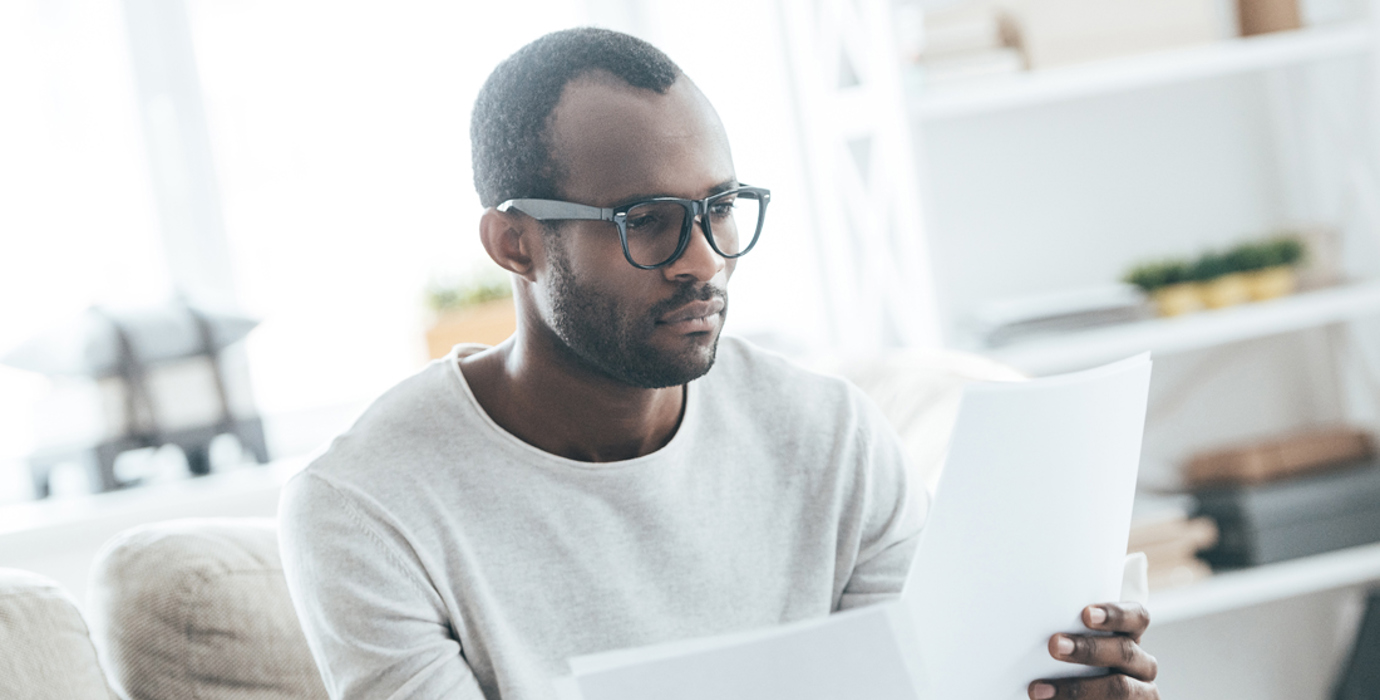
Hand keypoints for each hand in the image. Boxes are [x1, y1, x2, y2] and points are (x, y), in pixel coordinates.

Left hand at [1027, 602, 1158, 698]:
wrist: (1075, 698)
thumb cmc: (1067, 668)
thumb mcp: (1071, 645)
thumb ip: (1065, 632)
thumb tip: (1025, 614)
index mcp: (1130, 637)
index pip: (1137, 618)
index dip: (1115, 615)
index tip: (1086, 614)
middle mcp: (1142, 664)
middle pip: (1125, 651)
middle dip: (1089, 649)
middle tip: (1054, 646)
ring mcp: (1141, 693)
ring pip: (1120, 688)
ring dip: (1078, 689)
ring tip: (1038, 690)